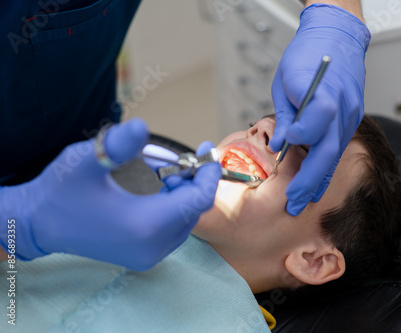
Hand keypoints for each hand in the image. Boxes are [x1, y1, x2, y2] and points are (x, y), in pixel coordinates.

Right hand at [0, 119, 220, 269]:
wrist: (38, 225)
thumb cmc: (60, 190)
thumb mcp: (86, 160)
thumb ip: (116, 144)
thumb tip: (142, 126)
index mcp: (145, 225)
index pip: (199, 200)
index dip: (208, 174)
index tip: (206, 150)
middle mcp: (153, 246)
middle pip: (195, 209)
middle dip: (195, 180)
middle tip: (185, 157)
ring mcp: (149, 256)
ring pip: (186, 219)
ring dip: (184, 192)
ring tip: (166, 171)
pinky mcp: (144, 257)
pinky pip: (173, 229)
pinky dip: (175, 206)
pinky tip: (160, 189)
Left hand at [271, 4, 370, 215]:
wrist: (337, 37)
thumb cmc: (307, 55)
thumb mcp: (285, 81)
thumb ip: (284, 116)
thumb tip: (279, 147)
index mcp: (324, 91)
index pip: (316, 119)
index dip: (300, 134)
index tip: (284, 146)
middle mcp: (342, 106)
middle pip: (328, 150)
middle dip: (309, 180)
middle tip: (293, 202)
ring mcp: (351, 114)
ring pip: (336, 154)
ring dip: (319, 180)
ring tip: (304, 201)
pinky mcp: (353, 118)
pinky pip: (339, 146)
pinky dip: (327, 166)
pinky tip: (317, 183)